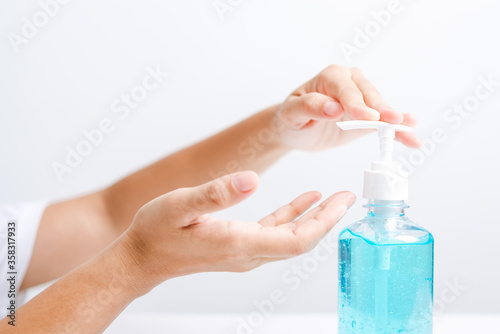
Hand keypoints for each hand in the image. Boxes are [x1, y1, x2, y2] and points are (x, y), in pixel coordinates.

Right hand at [119, 171, 354, 290]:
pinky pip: (275, 232)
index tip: (342, 203)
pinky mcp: (239, 244)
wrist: (142, 257)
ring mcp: (245, 250)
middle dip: (327, 219)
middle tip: (349, 196)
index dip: (323, 223)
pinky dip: (292, 215)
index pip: (295, 240)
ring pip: (291, 237)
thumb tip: (251, 180)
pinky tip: (304, 200)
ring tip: (334, 198)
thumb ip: (216, 193)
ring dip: (314, 218)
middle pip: (300, 241)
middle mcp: (248, 252)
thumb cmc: (156, 232)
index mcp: (239, 243)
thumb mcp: (180, 205)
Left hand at [276, 65, 419, 149]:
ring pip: (381, 107)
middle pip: (368, 95)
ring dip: (396, 118)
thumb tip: (332, 107)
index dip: (356, 104)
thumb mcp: (292, 113)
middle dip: (381, 108)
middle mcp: (350, 82)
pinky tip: (411, 138)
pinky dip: (398, 131)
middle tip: (393, 121)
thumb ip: (310, 107)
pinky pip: (384, 122)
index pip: (346, 90)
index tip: (367, 117)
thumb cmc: (291, 118)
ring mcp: (362, 98)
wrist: (296, 129)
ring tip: (410, 126)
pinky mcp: (368, 116)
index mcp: (331, 77)